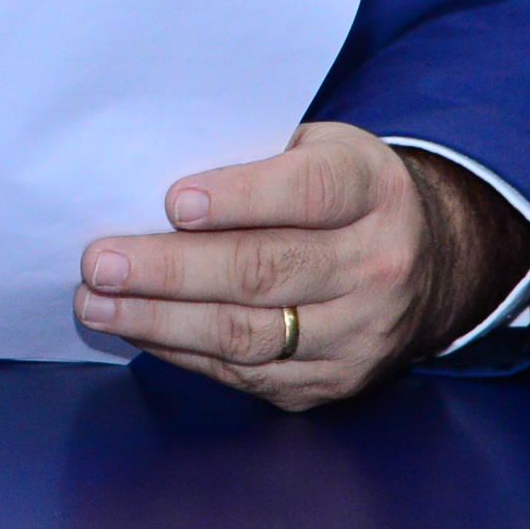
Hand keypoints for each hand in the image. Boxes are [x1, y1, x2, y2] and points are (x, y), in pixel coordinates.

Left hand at [73, 122, 529, 410]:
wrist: (432, 261)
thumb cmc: (342, 189)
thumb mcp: (319, 147)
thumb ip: (254, 154)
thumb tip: (151, 170)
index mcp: (372, 190)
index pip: (307, 193)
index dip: (239, 197)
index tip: (172, 202)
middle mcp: (376, 265)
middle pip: (265, 272)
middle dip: (171, 270)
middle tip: (100, 262)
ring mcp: (358, 333)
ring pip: (248, 334)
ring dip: (160, 321)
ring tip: (97, 303)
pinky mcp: (333, 381)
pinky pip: (247, 374)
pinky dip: (184, 351)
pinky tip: (138, 330)